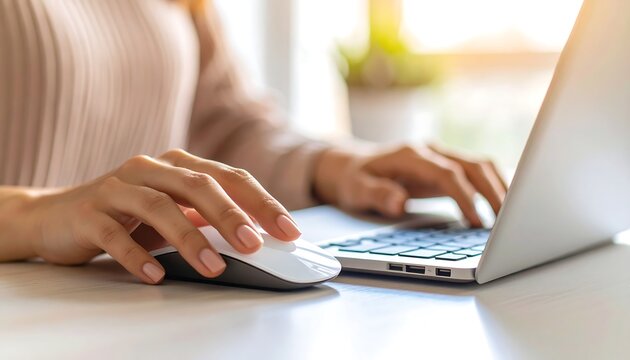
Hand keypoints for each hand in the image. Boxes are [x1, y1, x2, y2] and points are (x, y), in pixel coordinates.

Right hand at [24, 149, 301, 283]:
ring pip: (159, 207)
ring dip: (190, 238)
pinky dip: (137, 255)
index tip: (289, 230)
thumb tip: (257, 237)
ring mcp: (116, 189)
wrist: (53, 216)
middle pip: (197, 185)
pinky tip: (156, 275)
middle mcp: (149, 169)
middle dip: (231, 216)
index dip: (261, 202)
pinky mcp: (88, 214)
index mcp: (176, 165)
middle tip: (256, 245)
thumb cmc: (125, 214)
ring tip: (214, 267)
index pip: (228, 177)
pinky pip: (114, 235)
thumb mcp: (172, 210)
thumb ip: (206, 216)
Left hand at [313, 144, 507, 226]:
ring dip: (498, 188)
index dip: (466, 198)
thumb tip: (398, 202)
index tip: (477, 223)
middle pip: (472, 165)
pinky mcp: (445, 166)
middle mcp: (429, 151)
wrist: (351, 165)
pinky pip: (475, 173)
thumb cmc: (354, 179)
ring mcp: (439, 157)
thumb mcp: (355, 190)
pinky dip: (492, 187)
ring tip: (512, 218)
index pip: (447, 174)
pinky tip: (501, 208)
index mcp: (410, 156)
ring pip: (479, 165)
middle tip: (509, 223)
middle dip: (494, 192)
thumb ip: (376, 194)